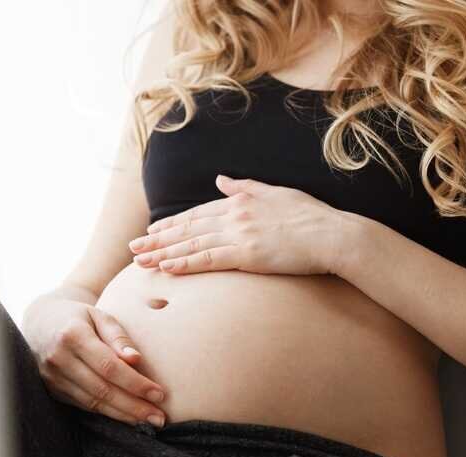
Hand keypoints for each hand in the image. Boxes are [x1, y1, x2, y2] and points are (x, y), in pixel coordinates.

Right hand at [26, 299, 166, 426]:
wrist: (40, 322)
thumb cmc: (78, 317)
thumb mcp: (100, 315)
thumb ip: (118, 336)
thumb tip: (136, 360)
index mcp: (72, 335)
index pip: (109, 366)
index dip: (135, 383)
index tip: (159, 393)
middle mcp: (59, 359)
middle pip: (102, 390)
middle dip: (134, 406)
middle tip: (159, 417)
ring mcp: (52, 378)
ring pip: (93, 403)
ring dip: (123, 415)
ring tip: (149, 420)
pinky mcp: (52, 390)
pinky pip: (84, 405)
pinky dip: (108, 413)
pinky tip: (127, 416)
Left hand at [129, 175, 349, 275]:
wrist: (332, 234)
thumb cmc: (312, 216)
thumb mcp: (276, 193)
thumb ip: (245, 187)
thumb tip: (221, 179)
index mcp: (241, 201)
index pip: (198, 213)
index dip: (172, 223)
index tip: (153, 231)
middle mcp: (235, 215)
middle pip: (187, 228)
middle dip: (158, 239)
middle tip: (133, 249)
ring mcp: (239, 234)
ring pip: (192, 244)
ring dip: (163, 254)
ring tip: (141, 262)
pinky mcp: (247, 255)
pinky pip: (208, 260)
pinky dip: (185, 264)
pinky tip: (167, 269)